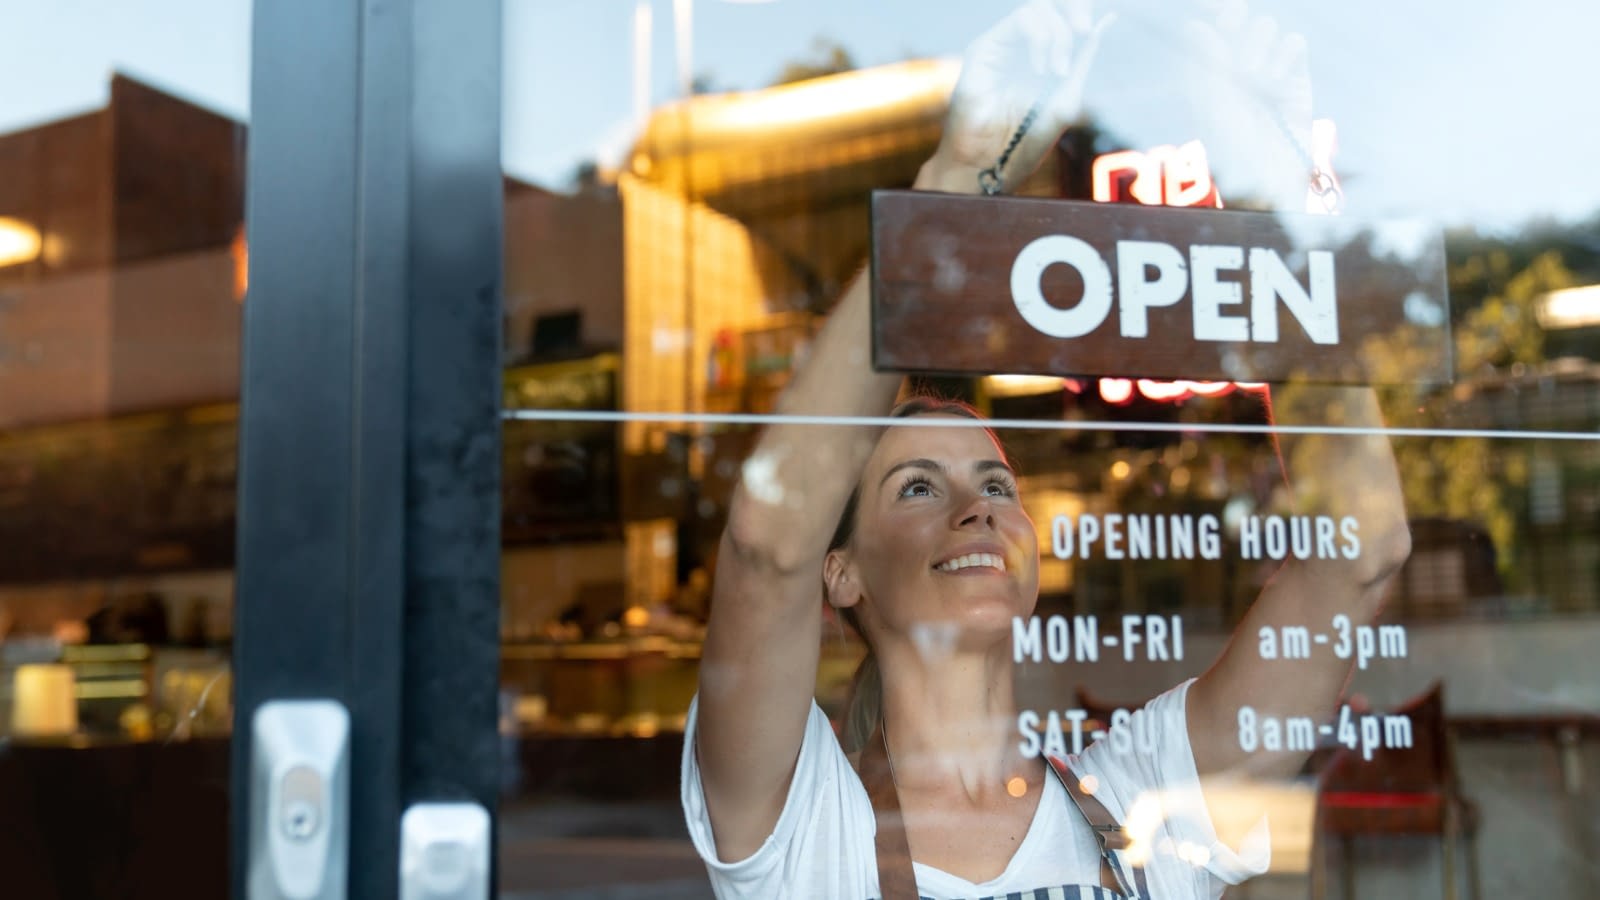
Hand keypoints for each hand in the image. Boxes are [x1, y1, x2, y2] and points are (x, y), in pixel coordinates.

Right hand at [918, 0, 1116, 194]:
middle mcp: (1020, 47)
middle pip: (1052, 3)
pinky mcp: (985, 48)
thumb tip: (1107, 19)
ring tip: (1055, 72)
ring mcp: (1001, 46)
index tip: (1090, 30)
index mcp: (1041, 57)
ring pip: (1039, 8)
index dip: (1080, 10)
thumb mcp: (1066, 97)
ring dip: (1057, 36)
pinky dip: (1040, 38)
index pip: (1064, 16)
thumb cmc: (1025, 142)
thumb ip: (1083, 60)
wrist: (992, 166)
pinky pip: (1022, 18)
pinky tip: (1041, 70)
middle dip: (1075, 9)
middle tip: (1083, 30)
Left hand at [1181, 0, 1313, 209]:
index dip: (1210, 10)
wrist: (1270, 175)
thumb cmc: (1232, 149)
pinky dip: (1284, 55)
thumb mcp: (1213, 106)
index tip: (1211, 8)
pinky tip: (1275, 82)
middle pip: (1236, 16)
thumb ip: (1206, 64)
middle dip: (1232, 15)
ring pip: (1265, 25)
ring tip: (1253, 77)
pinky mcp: (1295, 74)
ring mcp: (1267, 66)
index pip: (1205, 26)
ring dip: (1257, 45)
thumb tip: (1196, 26)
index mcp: (1206, 70)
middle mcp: (1235, 64)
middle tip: (1231, 21)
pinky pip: (1294, 41)